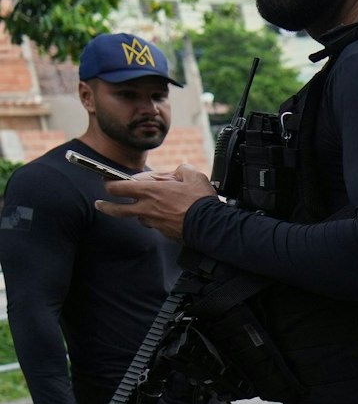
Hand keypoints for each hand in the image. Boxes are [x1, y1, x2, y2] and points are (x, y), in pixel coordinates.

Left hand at [97, 165, 216, 242]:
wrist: (212, 226)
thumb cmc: (201, 200)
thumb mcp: (192, 175)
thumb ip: (181, 170)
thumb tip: (179, 171)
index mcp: (150, 191)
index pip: (118, 187)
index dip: (109, 183)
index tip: (106, 182)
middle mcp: (147, 208)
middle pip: (117, 210)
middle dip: (105, 206)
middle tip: (100, 204)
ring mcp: (155, 223)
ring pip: (140, 218)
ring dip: (141, 212)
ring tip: (151, 207)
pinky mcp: (165, 234)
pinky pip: (157, 226)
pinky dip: (159, 221)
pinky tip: (170, 217)